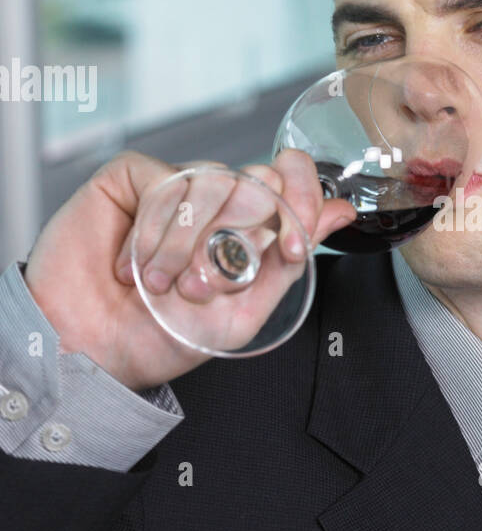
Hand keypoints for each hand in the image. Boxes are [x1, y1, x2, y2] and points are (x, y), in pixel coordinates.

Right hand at [24, 149, 355, 390]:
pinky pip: (163, 183)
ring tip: (162, 286)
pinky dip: (153, 233)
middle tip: (203, 287)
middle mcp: (215, 202)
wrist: (92, 353)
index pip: (291, 180)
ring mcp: (174, 186)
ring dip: (189, 245)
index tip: (293, 250)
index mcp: (247, 228)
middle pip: (258, 178)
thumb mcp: (242, 313)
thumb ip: (288, 261)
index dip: (303, 203)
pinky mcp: (130, 177)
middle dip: (237, 240)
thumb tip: (342, 212)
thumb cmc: (160, 337)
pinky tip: (133, 268)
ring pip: (213, 181)